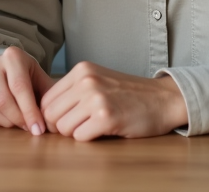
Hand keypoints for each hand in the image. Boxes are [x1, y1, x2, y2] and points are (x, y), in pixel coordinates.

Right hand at [0, 46, 54, 134]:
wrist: (0, 69)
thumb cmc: (24, 75)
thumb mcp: (38, 77)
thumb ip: (48, 94)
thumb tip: (53, 121)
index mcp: (12, 57)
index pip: (20, 87)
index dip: (30, 111)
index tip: (39, 129)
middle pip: (3, 101)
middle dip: (19, 120)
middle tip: (31, 130)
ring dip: (9, 124)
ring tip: (21, 124)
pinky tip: (8, 121)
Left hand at [39, 62, 187, 141]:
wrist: (163, 99)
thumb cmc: (129, 94)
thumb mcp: (98, 80)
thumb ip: (73, 91)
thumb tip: (45, 114)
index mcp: (81, 70)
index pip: (46, 98)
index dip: (52, 115)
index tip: (67, 120)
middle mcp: (86, 80)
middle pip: (50, 114)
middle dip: (61, 126)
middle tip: (80, 127)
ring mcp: (96, 98)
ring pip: (63, 128)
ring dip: (76, 133)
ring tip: (94, 126)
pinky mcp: (107, 117)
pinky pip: (80, 137)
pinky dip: (89, 139)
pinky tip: (104, 130)